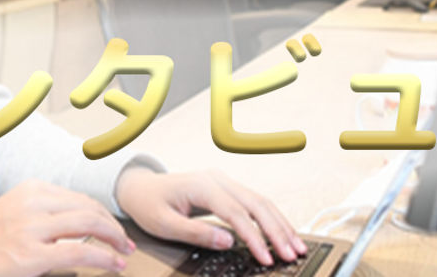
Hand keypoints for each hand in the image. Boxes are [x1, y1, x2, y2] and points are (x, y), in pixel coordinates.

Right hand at [0, 179, 134, 276]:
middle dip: (114, 226)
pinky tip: (114, 265)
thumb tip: (79, 228)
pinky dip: (104, 258)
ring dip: (114, 239)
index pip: (80, 198)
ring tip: (124, 252)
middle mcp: (33, 203)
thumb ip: (43, 213)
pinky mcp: (30, 255)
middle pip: (89, 208)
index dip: (104, 214)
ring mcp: (32, 228)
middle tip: (126, 242)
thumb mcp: (14, 211)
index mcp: (31, 189)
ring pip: (89, 224)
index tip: (115, 228)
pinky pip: (80, 252)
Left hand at [115, 168, 306, 265]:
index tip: (266, 257)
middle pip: (256, 204)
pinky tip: (283, 233)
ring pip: (260, 201)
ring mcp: (224, 182)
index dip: (254, 237)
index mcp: (202, 185)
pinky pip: (254, 202)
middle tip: (292, 254)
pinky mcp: (227, 189)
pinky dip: (271, 219)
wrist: (140, 186)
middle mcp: (217, 179)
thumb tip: (227, 241)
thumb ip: (196, 232)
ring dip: (280, 224)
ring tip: (296, 246)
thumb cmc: (149, 204)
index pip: (236, 213)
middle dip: (277, 230)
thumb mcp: (164, 224)